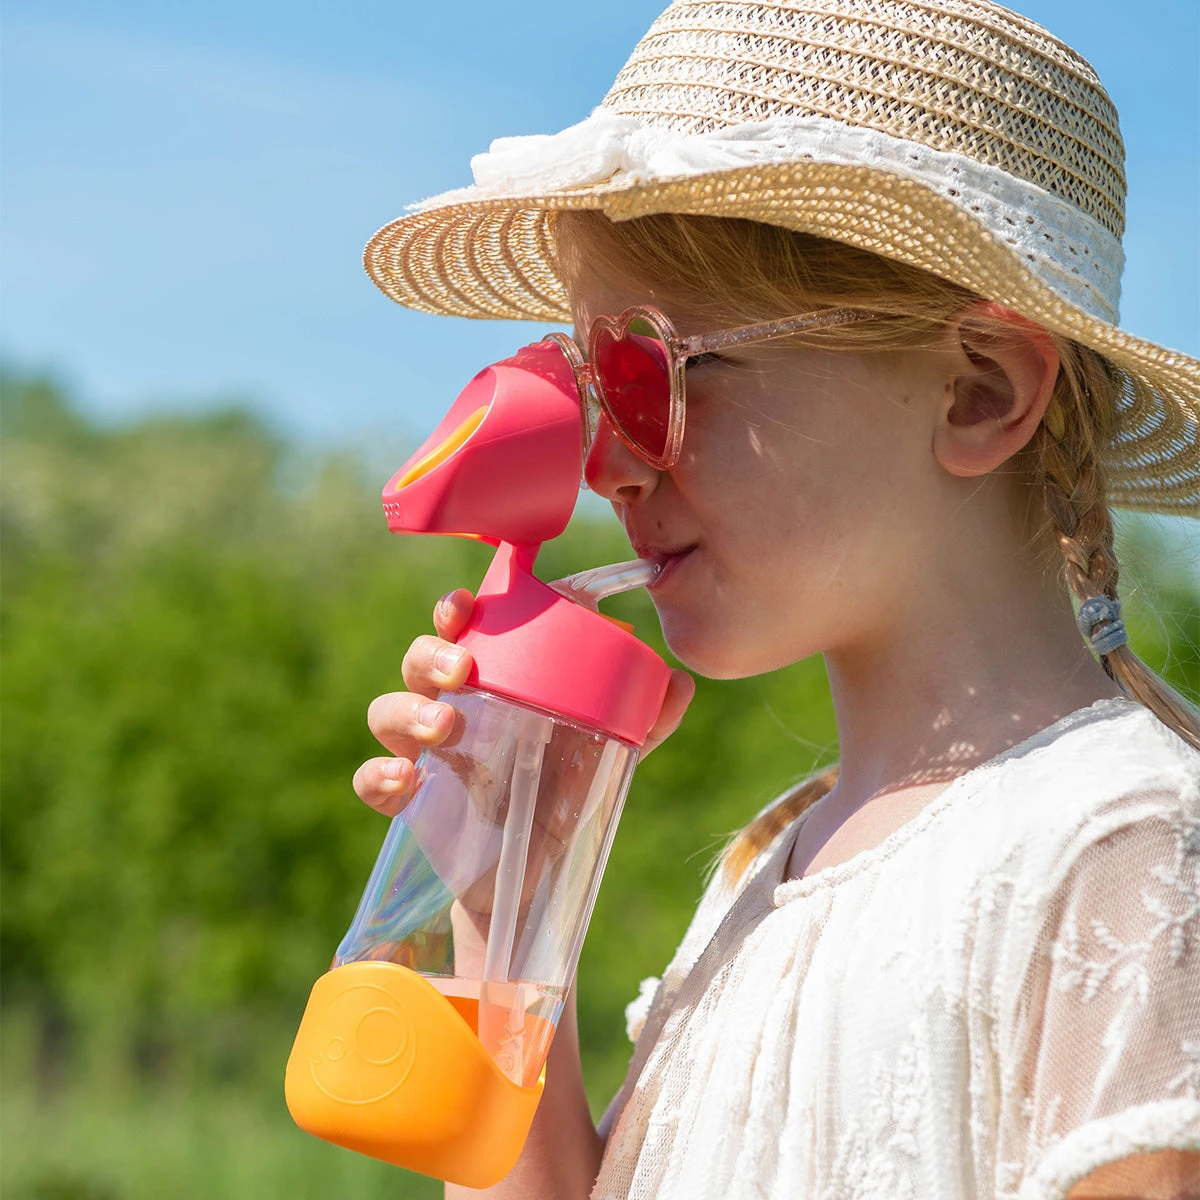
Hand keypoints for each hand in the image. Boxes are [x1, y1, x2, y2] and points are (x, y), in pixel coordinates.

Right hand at [352, 589, 696, 817]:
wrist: (534, 873)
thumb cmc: (563, 793)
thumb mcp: (607, 754)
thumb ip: (646, 722)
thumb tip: (682, 683)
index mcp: (494, 682)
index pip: (465, 630)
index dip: (454, 610)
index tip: (463, 605)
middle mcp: (452, 707)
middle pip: (419, 660)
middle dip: (430, 654)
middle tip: (463, 669)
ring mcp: (425, 753)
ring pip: (387, 709)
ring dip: (409, 709)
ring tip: (445, 729)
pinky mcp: (408, 801)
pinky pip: (370, 779)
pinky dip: (378, 775)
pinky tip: (405, 781)